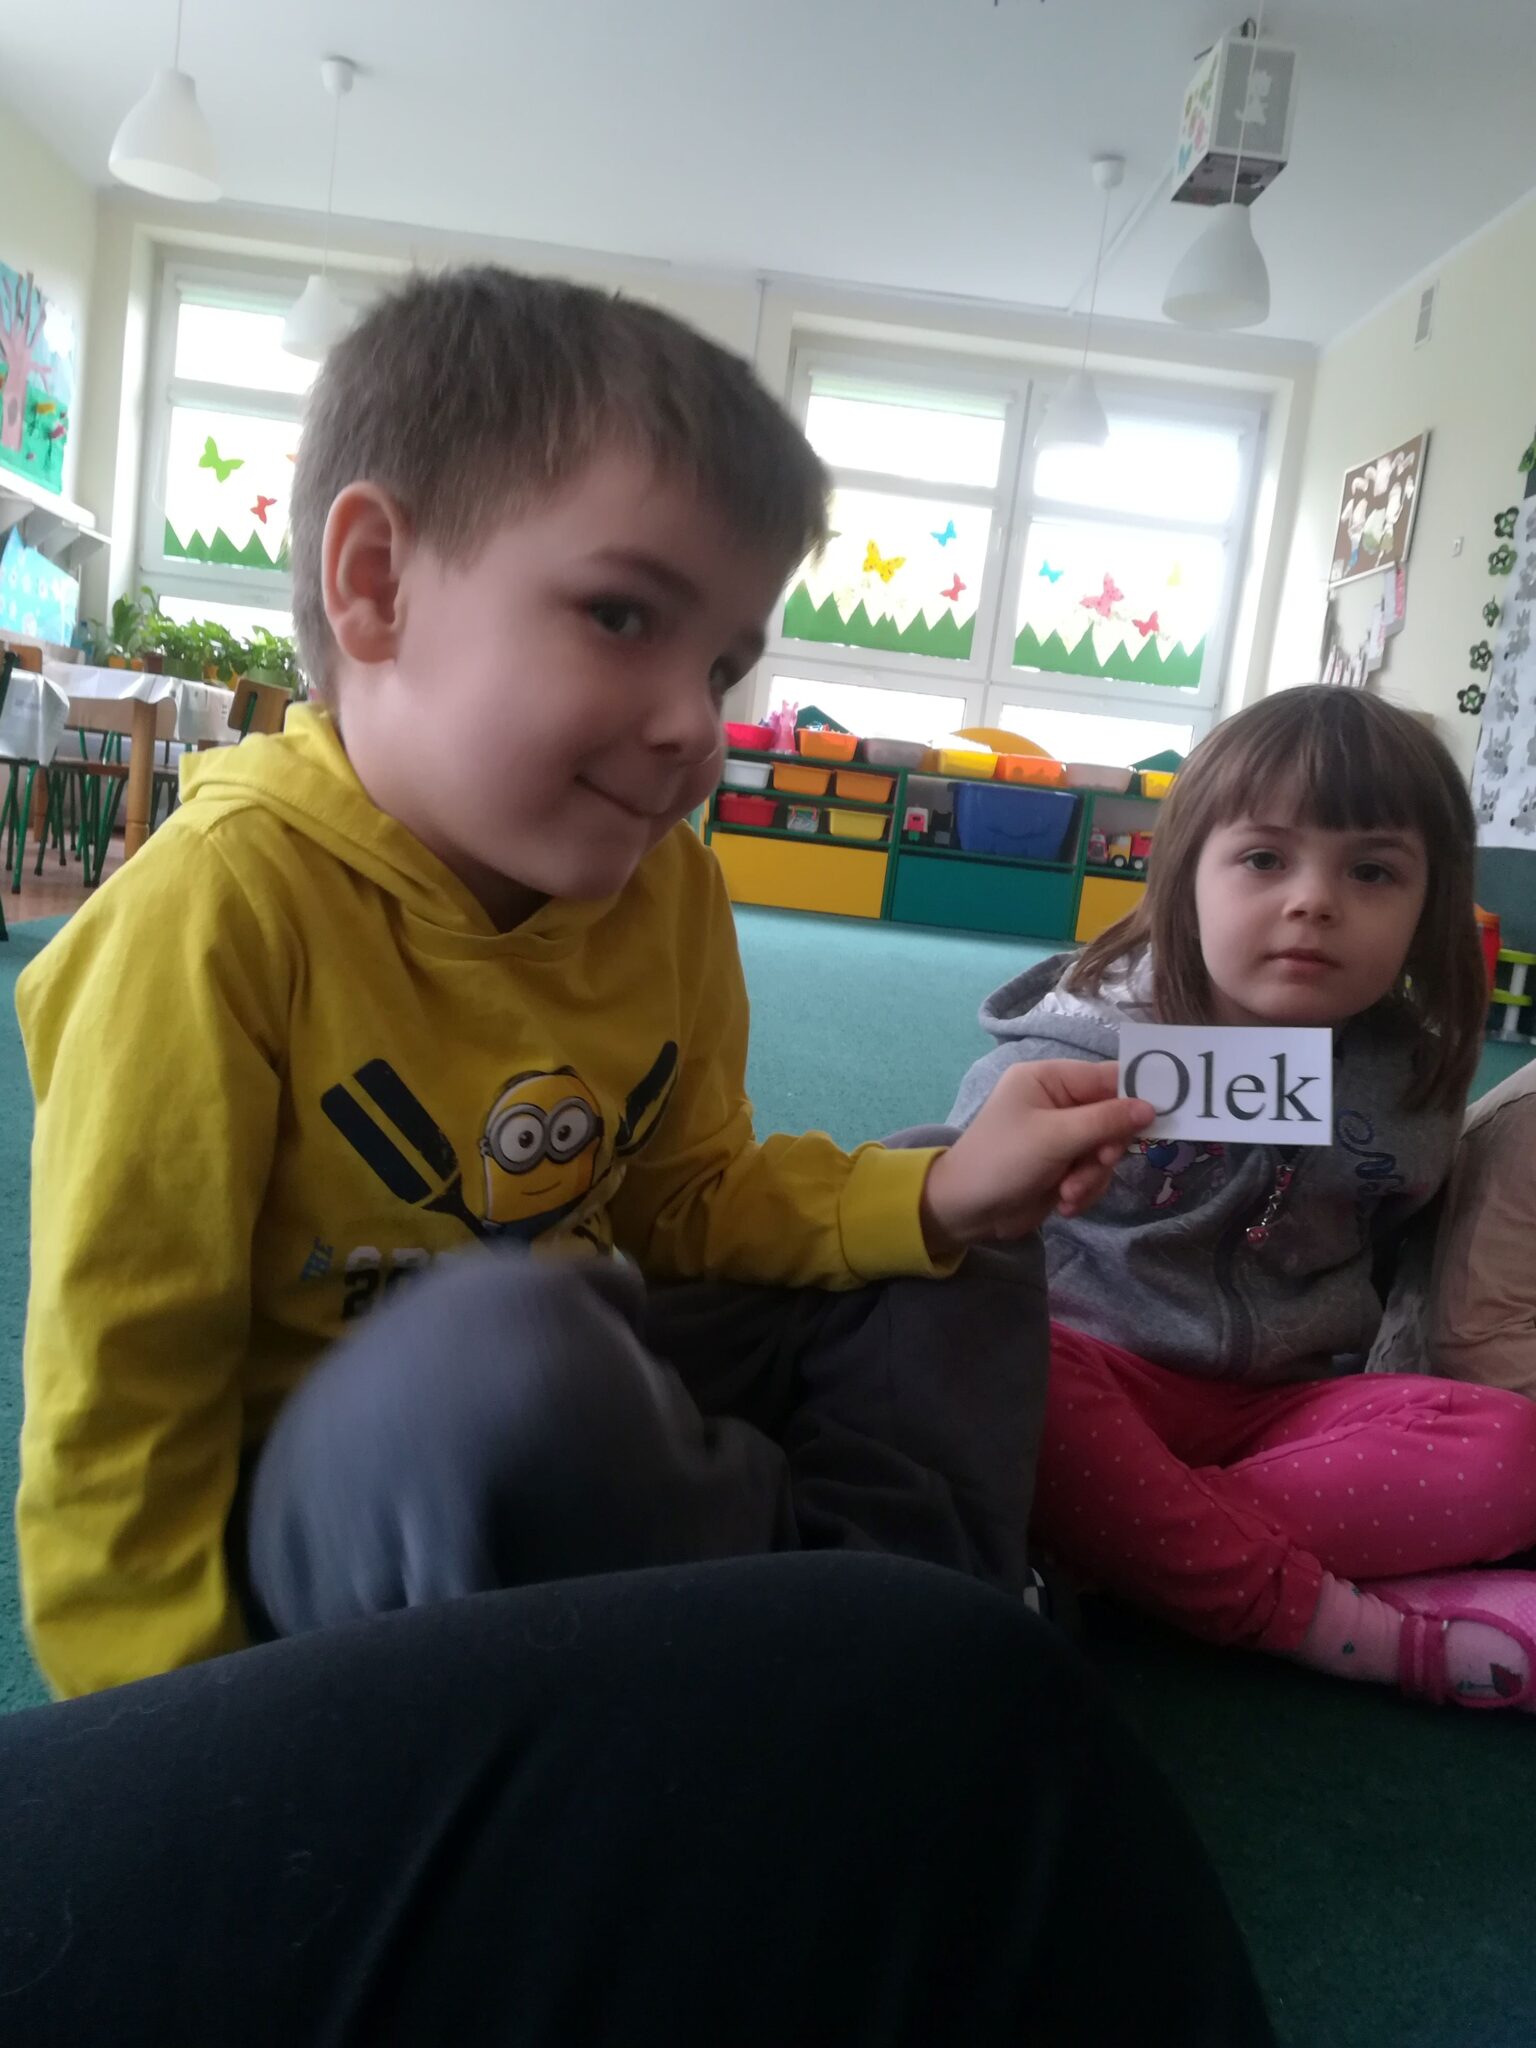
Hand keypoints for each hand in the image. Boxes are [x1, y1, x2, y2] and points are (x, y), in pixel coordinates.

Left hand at [919, 1059, 1153, 1255]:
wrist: (965, 1211)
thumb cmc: (1002, 1161)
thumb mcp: (1054, 1137)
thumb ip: (1105, 1121)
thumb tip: (1151, 1108)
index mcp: (1049, 1079)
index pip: (1107, 1077)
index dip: (1135, 1097)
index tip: (1159, 1119)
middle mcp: (1057, 1102)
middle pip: (1113, 1118)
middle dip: (1105, 1149)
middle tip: (1096, 1162)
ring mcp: (1061, 1136)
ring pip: (1106, 1151)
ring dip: (1092, 1176)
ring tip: (1067, 1192)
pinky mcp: (1063, 1166)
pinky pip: (1094, 1173)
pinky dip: (1084, 1190)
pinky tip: (1064, 1203)